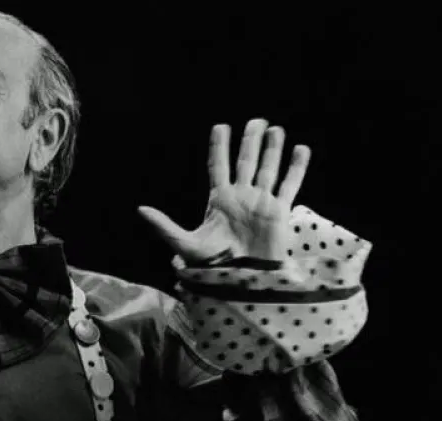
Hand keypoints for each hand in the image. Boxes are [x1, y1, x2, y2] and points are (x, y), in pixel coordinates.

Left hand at [138, 118, 310, 264]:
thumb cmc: (212, 264)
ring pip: (268, 168)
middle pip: (246, 161)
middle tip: (256, 120)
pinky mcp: (279, 211)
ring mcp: (261, 202)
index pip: (219, 166)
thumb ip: (164, 225)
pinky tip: (301, 149)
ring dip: (272, 149)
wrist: (239, 279)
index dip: (219, 147)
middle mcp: (242, 196)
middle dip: (250, 141)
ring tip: (275, 129)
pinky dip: (296, 167)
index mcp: (219, 200)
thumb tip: (140, 210)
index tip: (220, 126)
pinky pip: (289, 184)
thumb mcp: (184, 243)